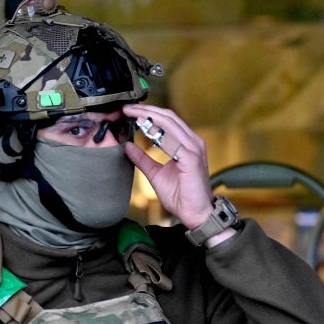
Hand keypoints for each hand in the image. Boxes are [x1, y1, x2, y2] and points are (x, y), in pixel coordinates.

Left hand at [121, 104, 213, 229]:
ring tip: (133, 114)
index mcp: (187, 144)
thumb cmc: (181, 196)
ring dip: (151, 116)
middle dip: (147, 110)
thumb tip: (128, 146)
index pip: (167, 120)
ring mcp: (194, 148)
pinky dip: (159, 132)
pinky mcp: (191, 158)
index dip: (148, 113)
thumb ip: (143, 159)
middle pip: (169, 116)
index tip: (130, 112)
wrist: (195, 214)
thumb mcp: (155, 174)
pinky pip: (173, 140)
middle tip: (128, 109)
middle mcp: (193, 142)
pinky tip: (145, 129)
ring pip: (171, 123)